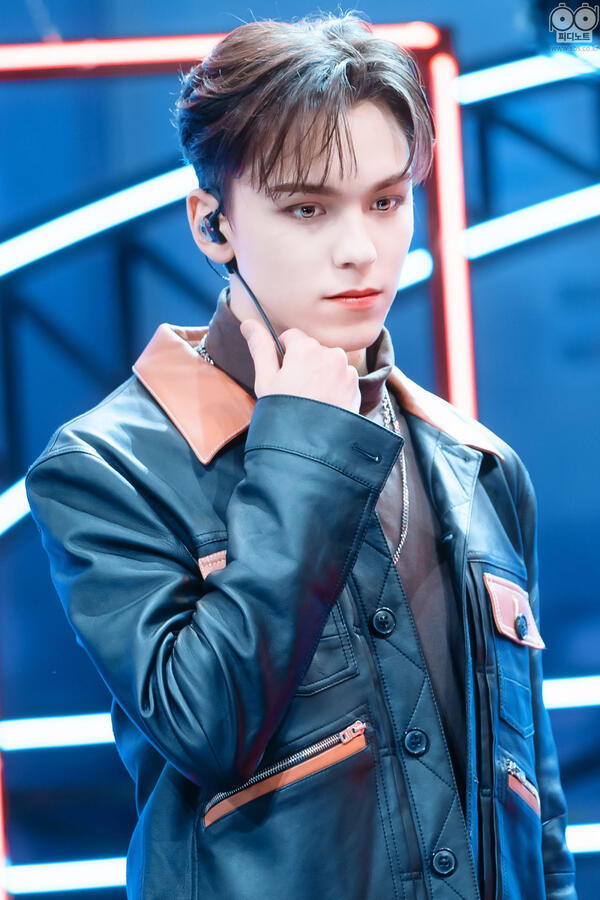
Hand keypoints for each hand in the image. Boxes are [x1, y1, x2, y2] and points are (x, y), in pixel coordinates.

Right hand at [240, 318, 360, 413]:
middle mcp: (330, 353)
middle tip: (295, 390)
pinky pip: (342, 377)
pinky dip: (334, 387)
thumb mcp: (266, 380)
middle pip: (311, 350)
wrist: (311, 445)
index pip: (291, 336)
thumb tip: (248, 323)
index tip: (282, 374)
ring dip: (320, 375)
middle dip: (304, 364)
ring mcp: (346, 369)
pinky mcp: (356, 385)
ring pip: (328, 363)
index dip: (283, 354)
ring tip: (311, 399)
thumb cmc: (284, 412)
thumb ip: (260, 348)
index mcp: (306, 348)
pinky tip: (324, 404)